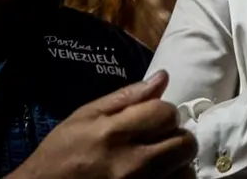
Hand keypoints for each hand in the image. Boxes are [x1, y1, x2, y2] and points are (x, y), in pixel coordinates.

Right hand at [8, 71, 196, 178]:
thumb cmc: (61, 153)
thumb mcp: (85, 116)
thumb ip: (127, 97)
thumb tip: (163, 78)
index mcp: (114, 134)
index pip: (166, 113)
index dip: (164, 112)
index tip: (153, 118)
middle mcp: (131, 164)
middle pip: (184, 143)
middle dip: (176, 136)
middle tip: (159, 139)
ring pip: (185, 170)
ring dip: (177, 162)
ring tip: (159, 160)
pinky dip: (173, 178)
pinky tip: (158, 175)